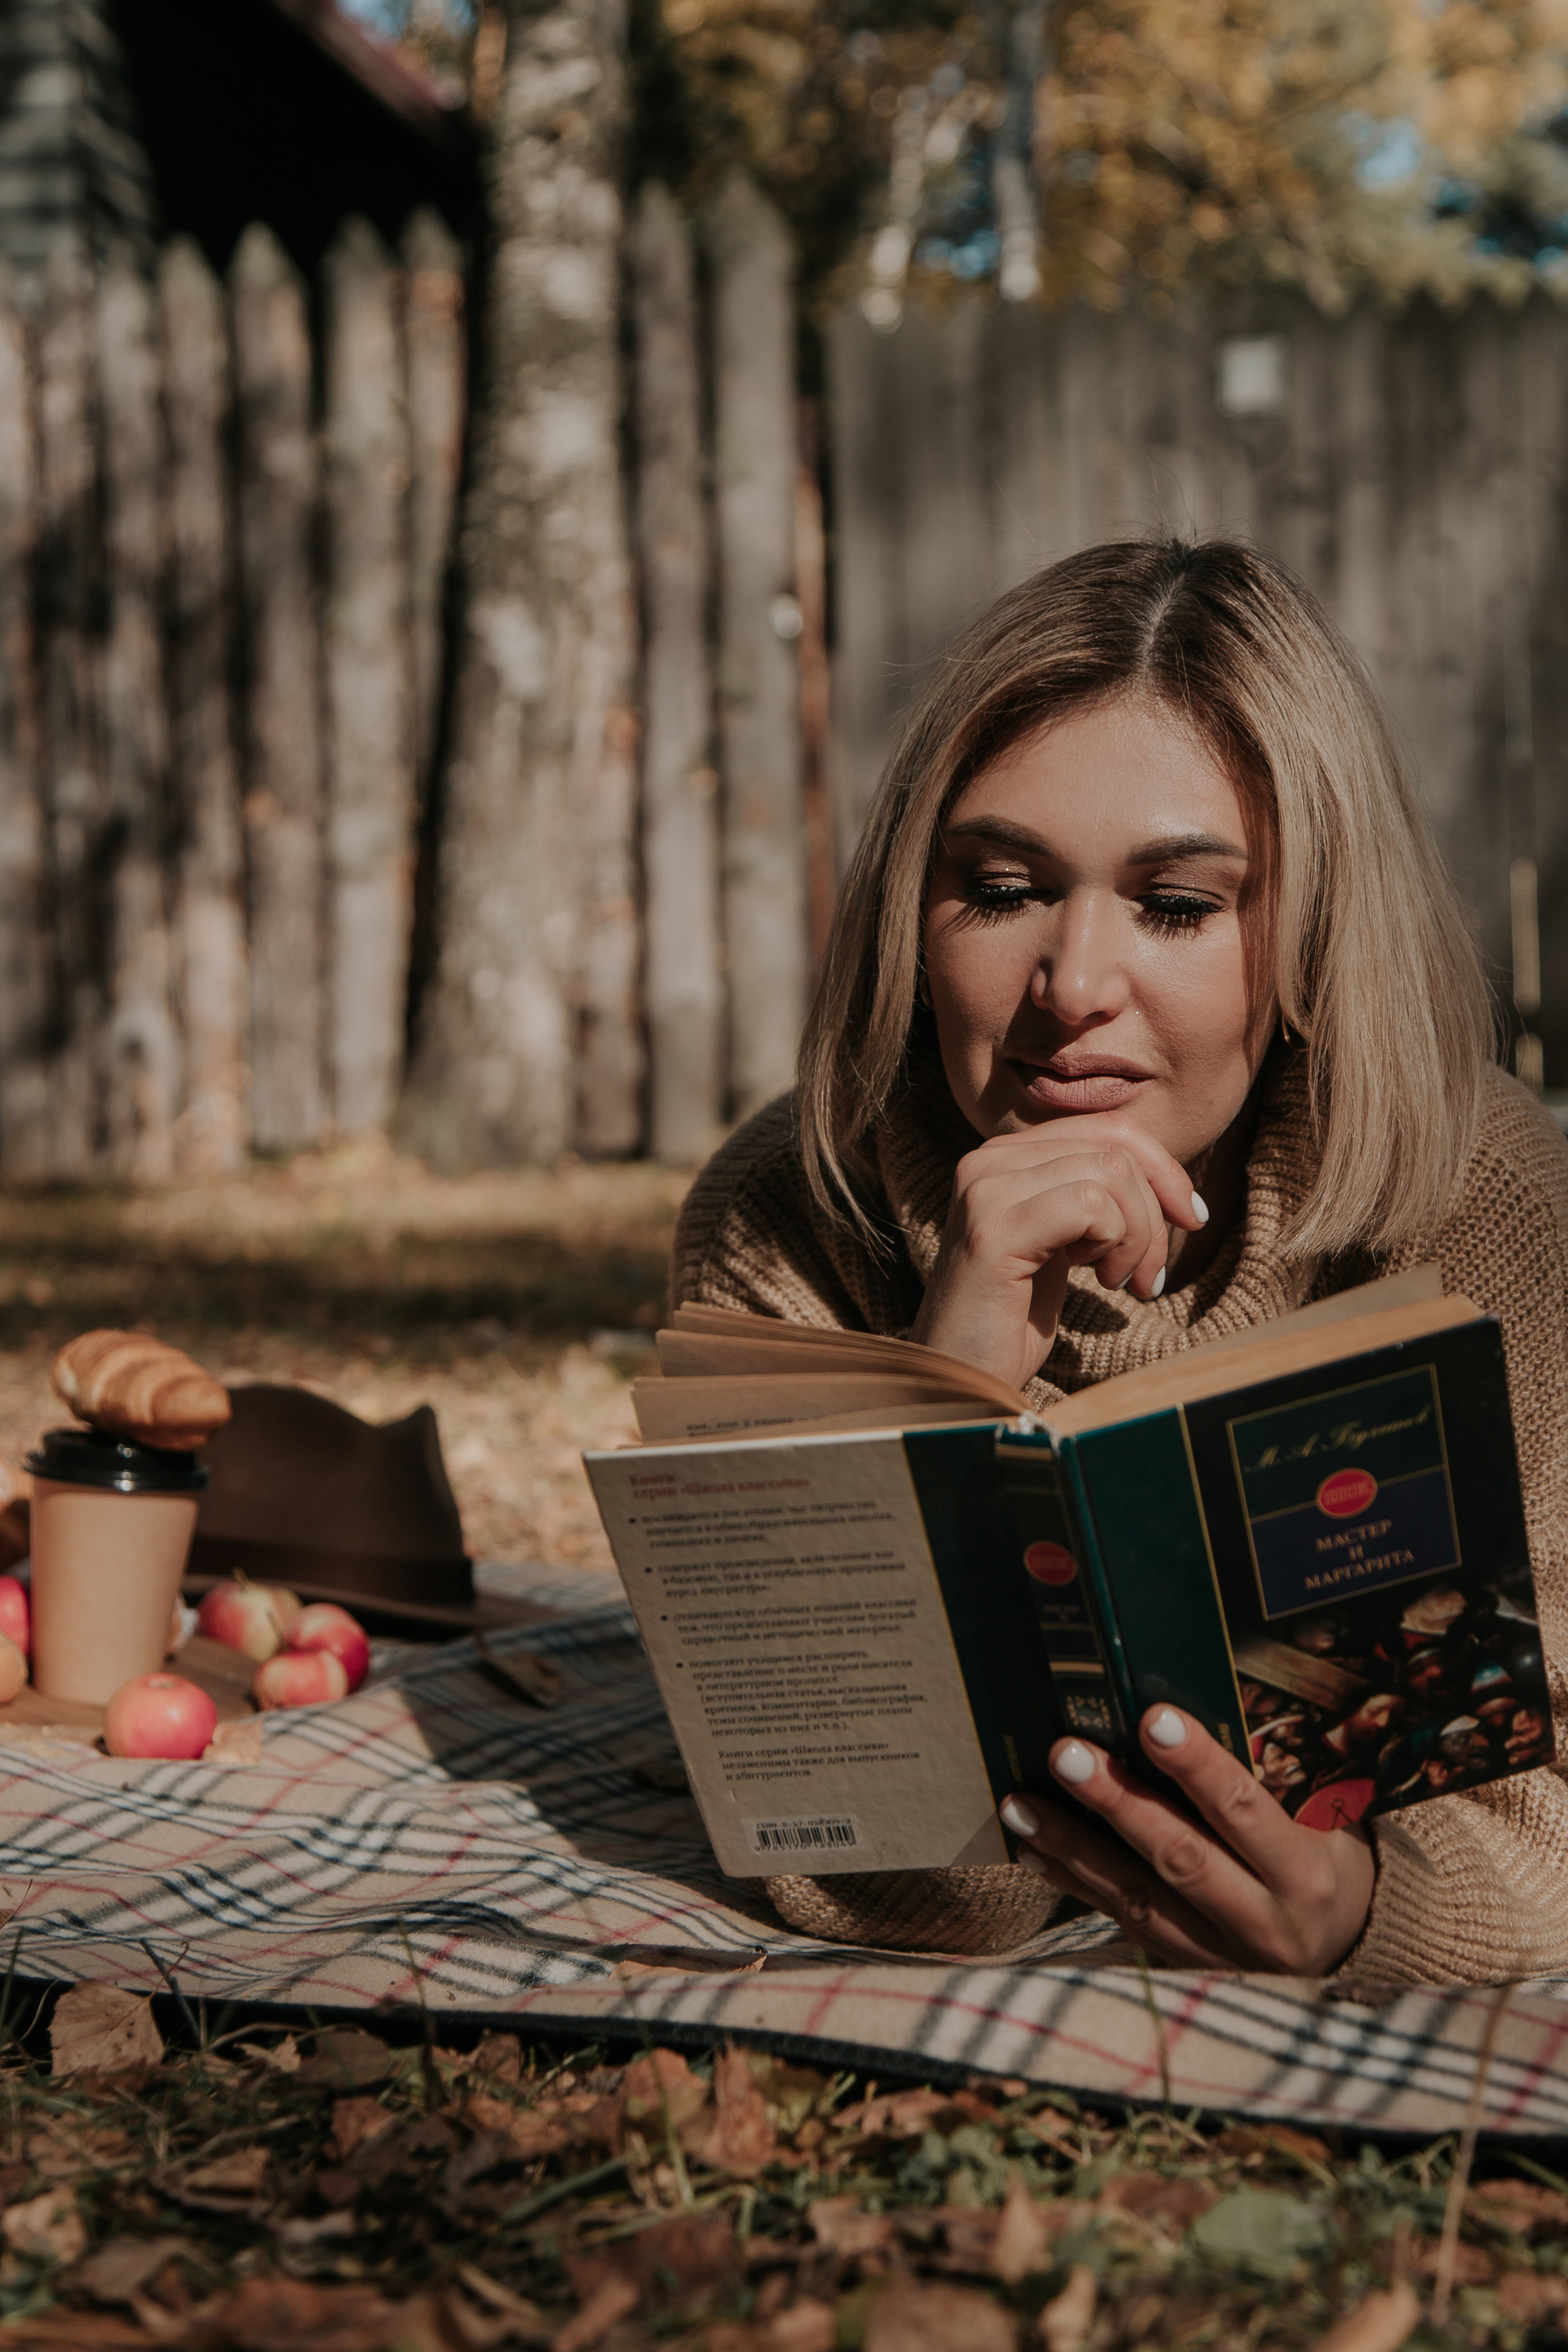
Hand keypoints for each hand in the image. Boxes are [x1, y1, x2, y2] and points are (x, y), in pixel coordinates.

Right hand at [909, 1115, 1207, 1389]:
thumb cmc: (1014, 1321)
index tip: (1192, 1218)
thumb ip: (1094, 1196)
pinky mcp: (993, 1230)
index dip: (1162, 1168)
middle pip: (1114, 1148)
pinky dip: (1113, 1245)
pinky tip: (1096, 1281)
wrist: (960, 1381)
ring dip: (1136, 1236)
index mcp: (1005, 1157)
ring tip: (1118, 1281)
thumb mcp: (1063, 1244)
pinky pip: (1090, 1206)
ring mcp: (985, 1191)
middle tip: (1149, 1277)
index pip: (1107, 1128)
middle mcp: (986, 1162)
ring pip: (1110, 1173)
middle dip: (1155, 1213)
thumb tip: (1171, 1178)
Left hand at [1000, 1705, 1375, 1974]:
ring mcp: (1221, 1957)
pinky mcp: (1188, 1973)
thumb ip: (1272, 1788)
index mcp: (1304, 1876)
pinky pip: (1123, 1925)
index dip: (1198, 1766)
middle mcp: (1264, 1923)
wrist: (1351, 1964)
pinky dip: (1075, 1885)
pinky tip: (1033, 1852)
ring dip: (1073, 1847)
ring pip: (1137, 1898)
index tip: (1152, 1718)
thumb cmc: (1331, 1869)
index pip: (1245, 1811)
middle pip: (1180, 1857)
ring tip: (1020, 1806)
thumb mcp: (1328, 1829)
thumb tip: (1181, 1722)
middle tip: (1065, 1753)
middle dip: (1117, 1802)